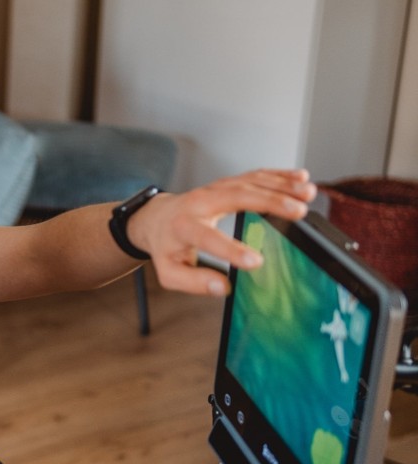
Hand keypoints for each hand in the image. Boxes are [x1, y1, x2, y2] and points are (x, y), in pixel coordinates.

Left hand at [128, 168, 316, 296]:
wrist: (157, 217)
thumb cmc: (166, 246)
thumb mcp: (170, 271)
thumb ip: (193, 282)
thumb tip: (222, 288)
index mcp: (184, 227)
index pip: (208, 238)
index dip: (231, 250)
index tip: (256, 262)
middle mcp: (200, 202)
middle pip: (237, 197)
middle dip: (271, 202)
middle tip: (299, 212)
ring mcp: (215, 189)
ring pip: (250, 182)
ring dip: (282, 185)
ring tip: (307, 193)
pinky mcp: (228, 183)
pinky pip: (254, 175)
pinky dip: (278, 175)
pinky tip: (300, 177)